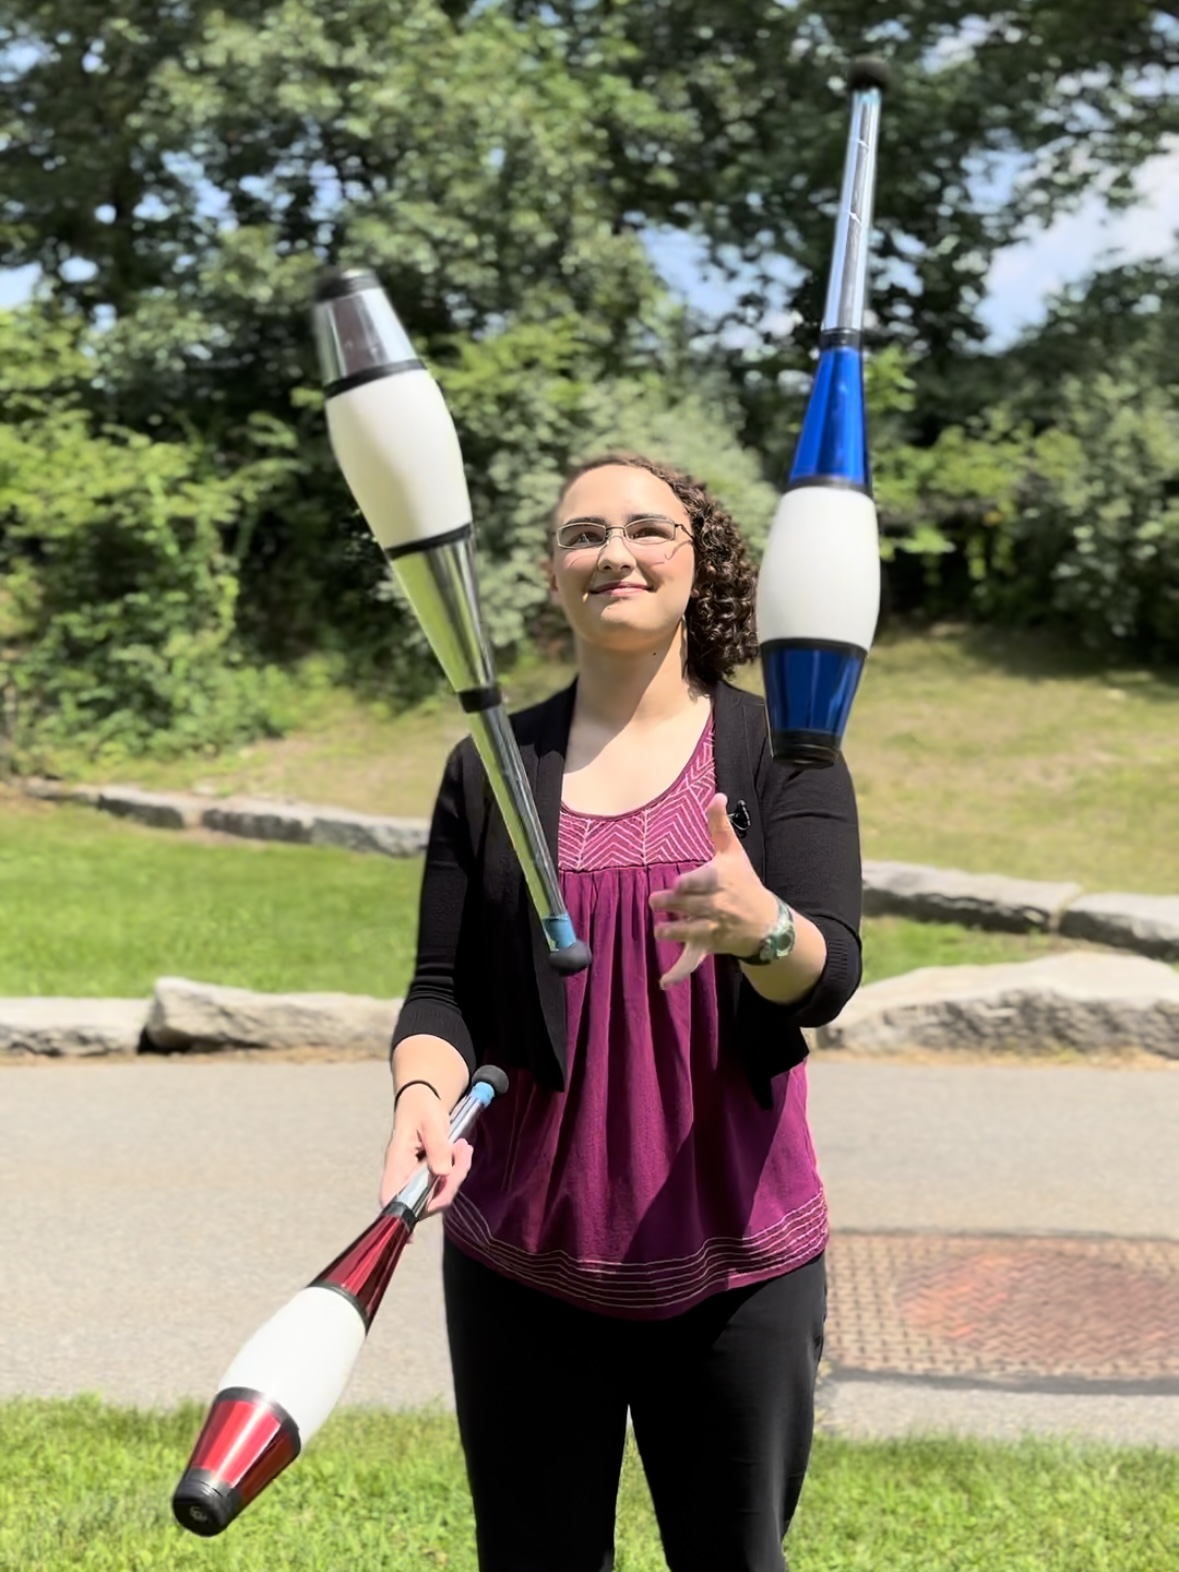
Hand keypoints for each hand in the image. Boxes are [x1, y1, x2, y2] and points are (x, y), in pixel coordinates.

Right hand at [379, 1083, 473, 1218]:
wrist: (422, 1099)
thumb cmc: (420, 1108)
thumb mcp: (430, 1122)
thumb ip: (437, 1146)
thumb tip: (442, 1172)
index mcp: (397, 1162)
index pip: (390, 1195)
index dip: (398, 1216)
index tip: (410, 1235)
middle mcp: (403, 1174)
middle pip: (422, 1200)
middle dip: (449, 1185)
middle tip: (462, 1154)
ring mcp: (416, 1177)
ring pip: (438, 1193)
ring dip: (457, 1175)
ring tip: (463, 1147)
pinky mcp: (429, 1174)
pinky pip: (444, 1184)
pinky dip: (458, 1170)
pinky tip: (462, 1150)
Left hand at [648, 793, 779, 988]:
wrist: (767, 923)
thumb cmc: (745, 883)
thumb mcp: (734, 853)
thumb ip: (720, 826)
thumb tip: (716, 794)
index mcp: (723, 880)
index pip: (706, 882)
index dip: (692, 884)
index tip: (678, 883)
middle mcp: (720, 906)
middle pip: (693, 906)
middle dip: (674, 906)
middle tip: (655, 902)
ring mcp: (715, 928)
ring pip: (691, 933)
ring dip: (674, 933)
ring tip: (660, 930)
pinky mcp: (709, 946)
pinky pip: (692, 962)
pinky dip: (678, 974)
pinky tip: (663, 982)